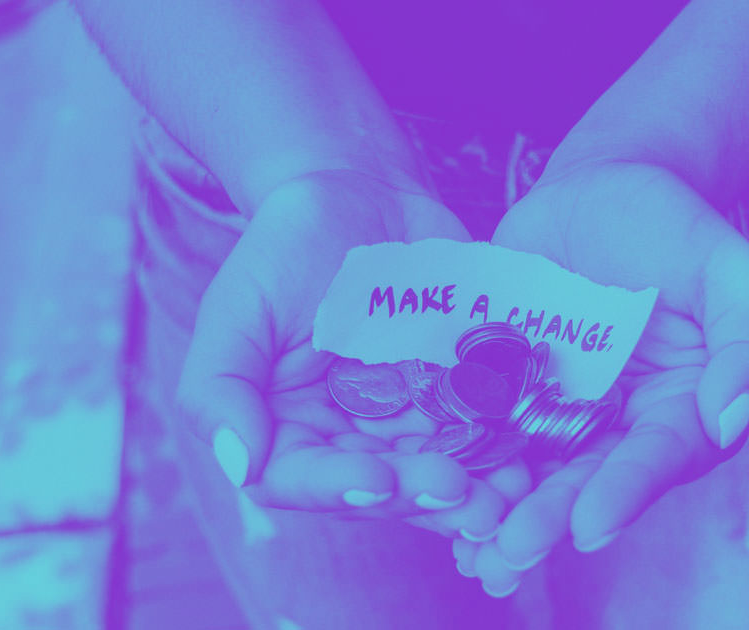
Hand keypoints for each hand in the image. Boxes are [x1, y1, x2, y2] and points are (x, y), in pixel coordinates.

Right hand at [175, 169, 508, 536]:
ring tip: (508, 495)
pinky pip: (482, 432)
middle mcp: (349, 439)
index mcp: (288, 431)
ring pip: (439, 473)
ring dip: (475, 492)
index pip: (306, 481)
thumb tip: (239, 466)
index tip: (380, 479)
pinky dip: (504, 450)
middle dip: (423, 496)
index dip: (342, 488)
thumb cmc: (284, 248)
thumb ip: (219, 389)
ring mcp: (407, 421)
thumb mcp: (236, 310)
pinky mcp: (457, 395)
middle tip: (464, 496)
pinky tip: (528, 458)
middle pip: (384, 488)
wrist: (357, 193)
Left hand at [457, 160, 748, 594]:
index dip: (627, 492)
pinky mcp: (507, 387)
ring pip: (531, 470)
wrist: (598, 187)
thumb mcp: (727, 267)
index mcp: (681, 408)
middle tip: (511, 550)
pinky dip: (462, 463)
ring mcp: (559, 409)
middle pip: (587, 480)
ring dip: (501, 511)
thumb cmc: (672, 224)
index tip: (591, 526)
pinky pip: (485, 429)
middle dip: (550, 519)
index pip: (658, 458)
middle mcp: (620, 424)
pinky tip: (433, 494)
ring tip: (469, 548)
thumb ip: (748, 340)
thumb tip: (732, 418)